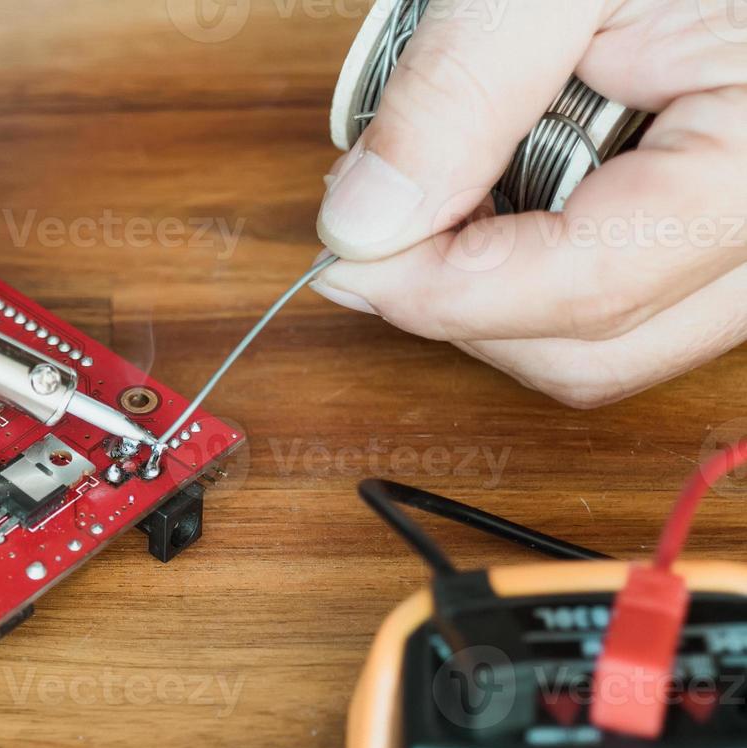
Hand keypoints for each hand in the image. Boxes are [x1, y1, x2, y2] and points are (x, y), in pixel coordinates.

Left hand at [311, 0, 746, 408]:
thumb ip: (463, 90)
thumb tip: (364, 223)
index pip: (590, 289)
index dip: (444, 293)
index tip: (347, 252)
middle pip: (593, 347)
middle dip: (460, 303)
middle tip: (376, 216)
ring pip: (606, 341)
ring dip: (491, 290)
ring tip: (439, 184)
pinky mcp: (719, 229)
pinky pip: (623, 297)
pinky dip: (533, 264)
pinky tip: (494, 186)